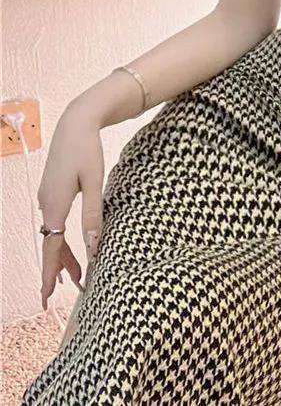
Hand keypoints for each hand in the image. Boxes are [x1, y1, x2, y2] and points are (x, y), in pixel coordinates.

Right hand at [36, 106, 104, 309]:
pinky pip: (55, 220)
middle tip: (67, 291)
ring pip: (53, 233)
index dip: (50, 273)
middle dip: (58, 268)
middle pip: (51, 243)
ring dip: (62, 253)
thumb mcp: (95, 182)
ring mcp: (47, 196)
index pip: (51, 248)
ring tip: (75, 274)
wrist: (76, 122)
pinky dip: (61, 236)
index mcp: (56, 204)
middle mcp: (47, 203)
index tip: (45, 297)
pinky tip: (68, 242)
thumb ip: (94, 214)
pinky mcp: (52, 190)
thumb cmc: (88, 150)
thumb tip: (94, 246)